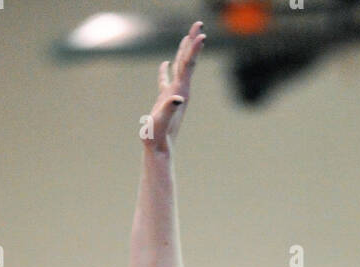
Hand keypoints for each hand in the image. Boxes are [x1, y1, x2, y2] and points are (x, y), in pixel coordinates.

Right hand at [143, 21, 204, 152]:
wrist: (158, 150)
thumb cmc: (158, 137)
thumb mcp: (161, 121)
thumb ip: (168, 109)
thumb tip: (177, 98)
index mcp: (180, 92)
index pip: (188, 65)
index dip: (194, 49)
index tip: (201, 34)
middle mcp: (180, 90)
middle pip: (188, 61)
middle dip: (193, 42)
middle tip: (199, 23)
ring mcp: (173, 95)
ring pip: (180, 67)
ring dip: (184, 50)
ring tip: (188, 36)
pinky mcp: (165, 100)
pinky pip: (166, 80)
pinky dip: (166, 69)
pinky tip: (165, 63)